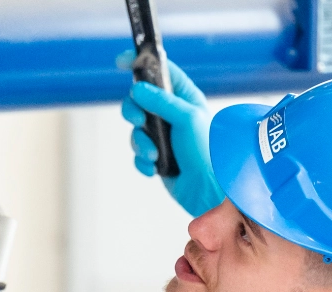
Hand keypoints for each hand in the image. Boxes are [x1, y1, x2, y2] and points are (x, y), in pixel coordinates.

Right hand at [119, 51, 221, 215]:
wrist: (208, 189)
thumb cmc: (207, 151)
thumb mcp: (187, 118)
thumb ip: (161, 101)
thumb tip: (137, 89)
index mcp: (184, 97)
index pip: (161, 71)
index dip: (141, 63)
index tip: (122, 61)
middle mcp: (172, 113)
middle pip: (138, 100)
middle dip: (133, 112)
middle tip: (139, 121)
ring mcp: (163, 135)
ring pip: (135, 130)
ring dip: (141, 144)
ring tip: (155, 155)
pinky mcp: (157, 155)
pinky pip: (138, 153)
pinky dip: (143, 161)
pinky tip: (156, 168)